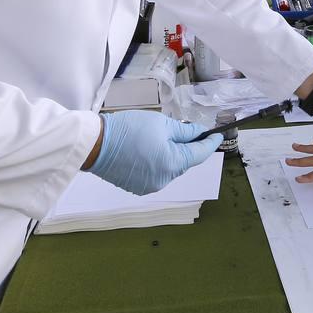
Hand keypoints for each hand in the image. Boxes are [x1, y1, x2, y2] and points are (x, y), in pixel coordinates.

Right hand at [87, 111, 221, 194]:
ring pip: (169, 168)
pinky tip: (146, 151)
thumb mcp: (161, 124)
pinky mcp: (138, 187)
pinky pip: (155, 174)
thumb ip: (185, 131)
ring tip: (158, 140)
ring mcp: (151, 186)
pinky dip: (156, 163)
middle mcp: (165, 179)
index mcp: (174, 163)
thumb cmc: (129, 129)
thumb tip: (199, 133)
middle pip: (184, 162)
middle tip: (185, 131)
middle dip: (186, 147)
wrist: (95, 144)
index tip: (217, 136)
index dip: (210, 143)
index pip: (200, 154)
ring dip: (170, 156)